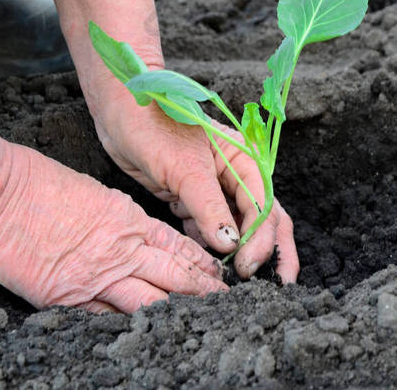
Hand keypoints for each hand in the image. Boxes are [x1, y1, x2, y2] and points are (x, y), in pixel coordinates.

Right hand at [0, 141, 226, 312]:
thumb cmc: (41, 182)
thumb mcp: (98, 193)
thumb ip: (124, 219)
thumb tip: (142, 234)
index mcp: (130, 220)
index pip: (178, 246)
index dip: (201, 262)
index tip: (219, 273)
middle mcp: (121, 251)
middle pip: (174, 276)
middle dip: (202, 289)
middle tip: (225, 300)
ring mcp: (97, 277)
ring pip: (150, 301)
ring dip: (177, 310)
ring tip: (201, 319)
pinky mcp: (68, 298)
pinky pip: (108, 317)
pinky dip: (130, 324)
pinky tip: (149, 332)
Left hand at [95, 98, 298, 281]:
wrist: (119, 111)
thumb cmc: (153, 125)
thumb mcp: (184, 168)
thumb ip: (208, 207)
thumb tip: (230, 244)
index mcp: (244, 161)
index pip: (263, 207)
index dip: (260, 240)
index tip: (246, 267)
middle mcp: (235, 176)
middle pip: (264, 219)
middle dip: (270, 252)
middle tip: (276, 286)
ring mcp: (214, 189)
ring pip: (238, 227)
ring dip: (241, 253)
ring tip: (241, 284)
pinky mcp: (191, 198)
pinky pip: (209, 228)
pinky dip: (211, 247)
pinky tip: (209, 266)